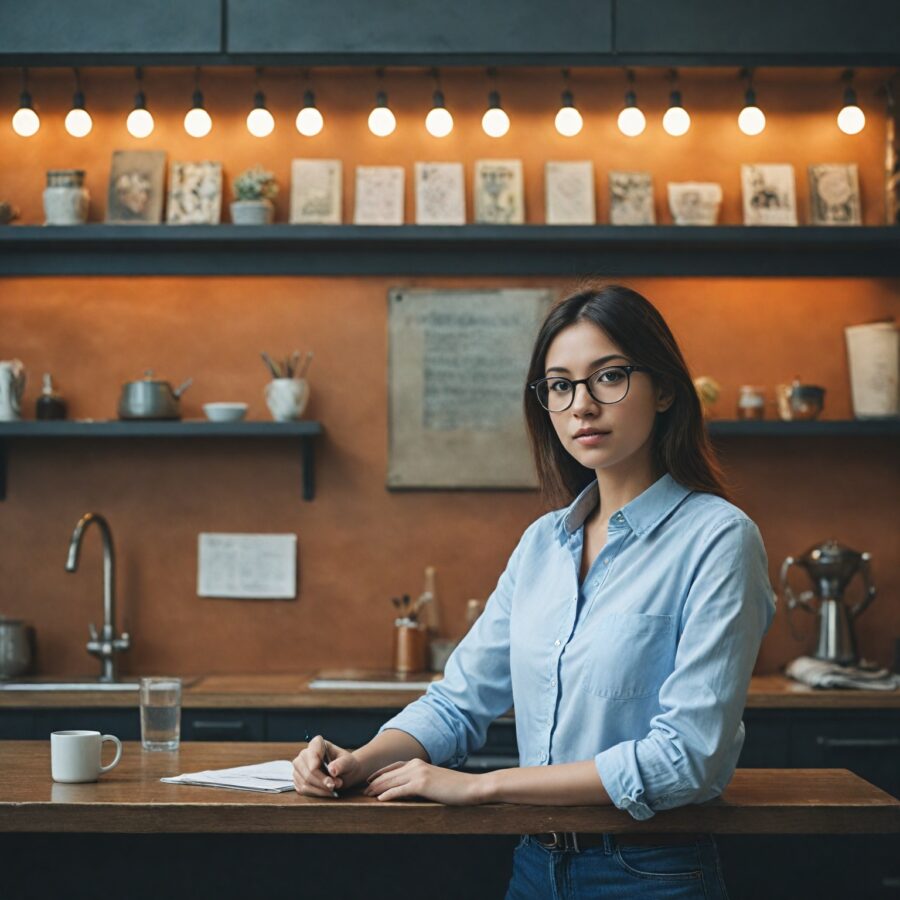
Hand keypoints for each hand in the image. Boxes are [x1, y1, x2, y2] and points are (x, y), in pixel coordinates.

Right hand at [292, 734, 364, 796]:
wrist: (344, 773)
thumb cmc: (346, 764)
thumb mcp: (348, 762)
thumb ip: (341, 764)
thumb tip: (332, 770)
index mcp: (317, 744)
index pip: (312, 753)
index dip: (317, 765)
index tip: (330, 775)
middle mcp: (305, 754)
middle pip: (308, 771)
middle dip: (322, 782)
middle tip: (335, 785)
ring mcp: (299, 767)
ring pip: (304, 782)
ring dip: (320, 789)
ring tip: (333, 788)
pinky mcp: (298, 779)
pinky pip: (302, 790)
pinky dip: (315, 793)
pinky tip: (325, 792)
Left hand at [363, 758, 484, 804]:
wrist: (471, 787)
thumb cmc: (455, 787)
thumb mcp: (434, 781)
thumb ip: (420, 781)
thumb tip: (408, 790)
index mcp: (418, 763)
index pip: (393, 767)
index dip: (380, 774)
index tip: (370, 781)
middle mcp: (416, 765)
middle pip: (389, 774)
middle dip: (375, 782)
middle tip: (363, 790)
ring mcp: (419, 773)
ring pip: (392, 781)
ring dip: (377, 788)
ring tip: (367, 794)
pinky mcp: (422, 784)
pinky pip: (400, 790)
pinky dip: (388, 794)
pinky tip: (380, 799)